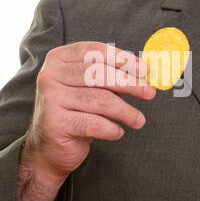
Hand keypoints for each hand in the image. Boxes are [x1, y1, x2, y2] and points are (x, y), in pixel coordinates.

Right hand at [21, 41, 155, 185]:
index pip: (94, 51)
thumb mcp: (90, 90)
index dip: (122, 58)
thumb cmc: (74, 114)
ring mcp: (50, 99)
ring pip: (100, 100)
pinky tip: (118, 132)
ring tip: (139, 120)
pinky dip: (112, 129)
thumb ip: (111, 78)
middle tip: (150, 93)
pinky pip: (94, 123)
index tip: (145, 70)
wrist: (49, 148)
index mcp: (58, 59)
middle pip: (98, 74)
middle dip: (130, 83)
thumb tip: (143, 73)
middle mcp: (50, 75)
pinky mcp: (55, 123)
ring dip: (126, 111)